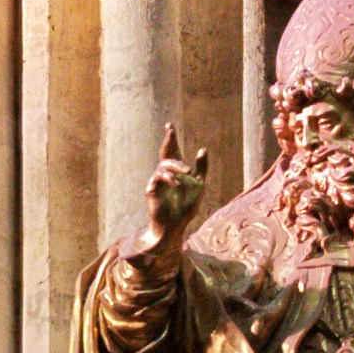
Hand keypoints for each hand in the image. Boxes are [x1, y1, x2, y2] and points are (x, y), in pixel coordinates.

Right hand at [132, 126, 209, 256]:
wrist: (174, 227)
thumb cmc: (185, 208)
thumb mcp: (199, 186)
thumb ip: (202, 168)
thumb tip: (202, 148)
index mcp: (177, 172)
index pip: (173, 151)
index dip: (171, 138)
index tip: (169, 125)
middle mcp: (166, 174)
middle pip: (165, 153)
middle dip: (168, 141)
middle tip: (170, 130)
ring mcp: (157, 181)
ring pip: (164, 164)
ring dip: (176, 166)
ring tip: (188, 172)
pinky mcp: (151, 190)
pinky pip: (158, 178)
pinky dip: (169, 179)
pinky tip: (177, 185)